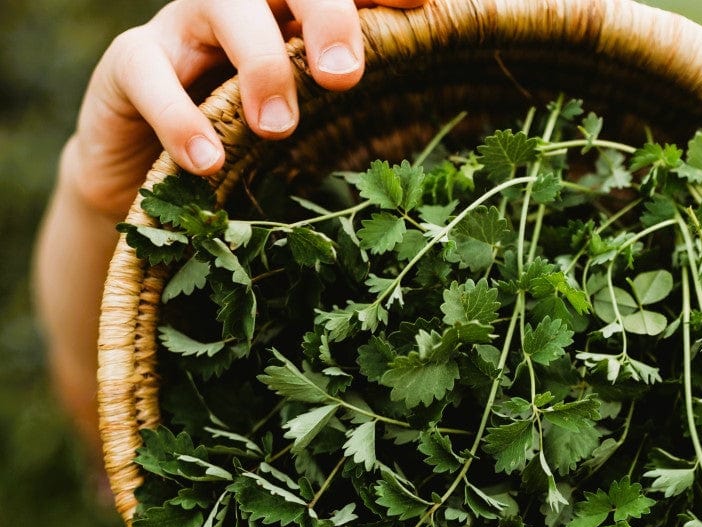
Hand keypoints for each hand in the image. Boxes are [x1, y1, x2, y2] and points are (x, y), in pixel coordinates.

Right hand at [70, 0, 426, 216]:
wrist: (149, 183)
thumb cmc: (244, 155)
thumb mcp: (305, 137)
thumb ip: (346, 122)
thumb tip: (421, 134)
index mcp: (293, 19)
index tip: (423, 4)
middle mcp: (242, 7)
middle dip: (325, 13)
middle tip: (345, 77)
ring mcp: (181, 29)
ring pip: (220, 3)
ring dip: (259, 63)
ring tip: (278, 129)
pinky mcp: (128, 67)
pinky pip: (146, 71)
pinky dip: (177, 117)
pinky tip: (207, 161)